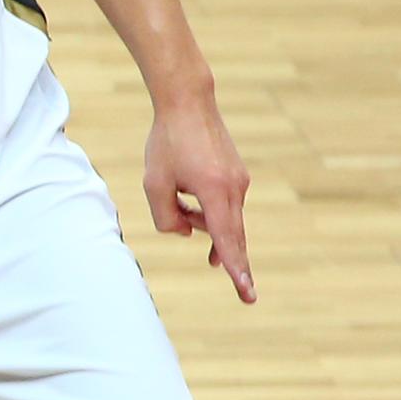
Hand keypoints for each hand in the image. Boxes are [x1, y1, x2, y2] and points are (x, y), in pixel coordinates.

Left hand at [146, 104, 254, 303]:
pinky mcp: (236, 176)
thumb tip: (185, 233)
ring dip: (198, 221)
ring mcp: (239, 182)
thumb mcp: (154, 183)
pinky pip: (221, 204)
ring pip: (221, 218)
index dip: (236, 267)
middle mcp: (235, 189)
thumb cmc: (167, 143)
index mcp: (216, 192)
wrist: (189, 104)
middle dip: (234, 262)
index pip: (227, 238)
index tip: (246, 289)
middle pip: (233, 235)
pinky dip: (204, 209)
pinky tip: (186, 192)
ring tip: (174, 195)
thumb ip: (166, 217)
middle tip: (247, 295)